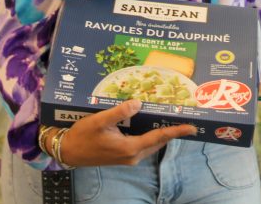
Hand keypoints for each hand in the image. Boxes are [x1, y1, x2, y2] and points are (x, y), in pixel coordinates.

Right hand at [57, 99, 197, 166]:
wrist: (67, 152)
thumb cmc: (82, 136)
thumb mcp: (100, 120)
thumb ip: (120, 112)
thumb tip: (139, 103)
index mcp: (130, 148)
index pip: (159, 137)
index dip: (176, 131)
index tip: (192, 127)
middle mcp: (132, 155)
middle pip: (158, 141)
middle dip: (172, 130)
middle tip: (185, 118)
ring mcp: (128, 157)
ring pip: (151, 143)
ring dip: (162, 132)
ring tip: (172, 118)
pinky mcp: (123, 155)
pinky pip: (143, 144)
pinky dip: (151, 135)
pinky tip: (151, 123)